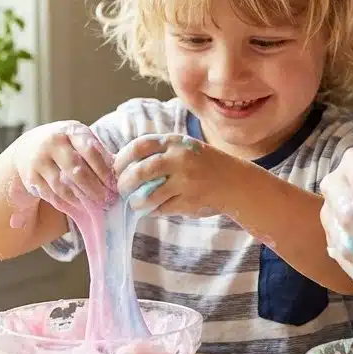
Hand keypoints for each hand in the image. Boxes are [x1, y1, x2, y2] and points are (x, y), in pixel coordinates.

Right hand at [11, 121, 116, 223]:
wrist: (28, 148)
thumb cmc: (65, 146)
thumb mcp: (80, 141)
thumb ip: (99, 153)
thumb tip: (122, 172)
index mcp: (70, 131)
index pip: (90, 151)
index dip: (104, 170)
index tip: (115, 186)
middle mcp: (53, 143)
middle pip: (77, 171)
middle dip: (95, 189)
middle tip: (108, 201)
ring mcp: (39, 160)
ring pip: (64, 186)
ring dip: (82, 200)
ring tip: (97, 208)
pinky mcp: (31, 177)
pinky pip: (52, 196)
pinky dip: (68, 205)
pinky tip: (80, 210)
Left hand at [114, 134, 234, 216]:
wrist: (236, 182)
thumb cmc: (203, 164)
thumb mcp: (184, 148)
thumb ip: (159, 152)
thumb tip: (122, 165)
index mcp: (175, 142)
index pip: (139, 146)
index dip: (122, 159)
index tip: (116, 169)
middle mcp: (180, 159)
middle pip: (140, 171)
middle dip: (125, 183)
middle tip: (121, 190)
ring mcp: (186, 182)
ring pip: (149, 195)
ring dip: (136, 202)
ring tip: (134, 203)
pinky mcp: (190, 201)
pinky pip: (162, 208)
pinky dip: (153, 210)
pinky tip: (152, 209)